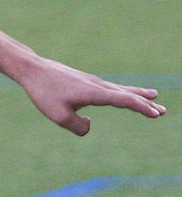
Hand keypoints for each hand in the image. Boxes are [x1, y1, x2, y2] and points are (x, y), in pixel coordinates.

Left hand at [19, 56, 165, 134]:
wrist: (33, 70)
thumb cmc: (44, 93)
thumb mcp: (58, 116)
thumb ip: (78, 127)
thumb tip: (89, 126)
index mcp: (94, 93)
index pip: (124, 101)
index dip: (141, 108)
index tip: (156, 114)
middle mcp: (97, 85)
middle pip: (127, 94)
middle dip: (145, 103)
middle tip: (162, 110)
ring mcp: (92, 82)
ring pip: (120, 89)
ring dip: (137, 95)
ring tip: (153, 96)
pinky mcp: (85, 81)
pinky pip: (109, 88)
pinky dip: (122, 92)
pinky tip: (121, 94)